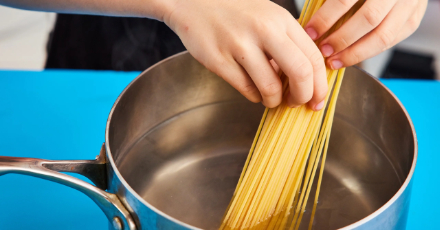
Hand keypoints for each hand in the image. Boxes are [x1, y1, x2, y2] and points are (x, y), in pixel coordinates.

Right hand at [163, 0, 326, 109]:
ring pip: (270, 87)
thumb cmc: (234, 10)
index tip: (317, 100)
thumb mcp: (268, 16)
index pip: (313, 58)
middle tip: (297, 103)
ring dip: (274, 100)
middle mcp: (263, 30)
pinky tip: (253, 90)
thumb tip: (305, 78)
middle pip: (300, 74)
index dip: (320, 85)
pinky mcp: (218, 60)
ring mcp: (239, 45)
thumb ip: (288, 42)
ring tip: (271, 98)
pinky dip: (254, 96)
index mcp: (281, 19)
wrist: (193, 1)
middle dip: (302, 97)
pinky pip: (246, 89)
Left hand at [304, 0, 427, 69]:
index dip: (326, 18)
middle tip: (323, 50)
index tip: (310, 31)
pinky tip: (350, 58)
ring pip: (382, 36)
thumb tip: (307, 21)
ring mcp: (409, 5)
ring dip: (355, 53)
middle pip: (368, 19)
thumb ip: (332, 0)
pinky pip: (391, 42)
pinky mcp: (413, 20)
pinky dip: (368, 53)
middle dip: (341, 39)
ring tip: (334, 61)